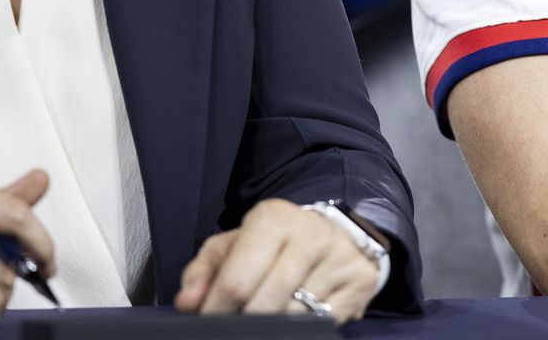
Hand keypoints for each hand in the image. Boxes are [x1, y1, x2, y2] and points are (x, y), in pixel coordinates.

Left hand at [175, 200, 382, 321]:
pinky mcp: (360, 282)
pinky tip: (296, 320)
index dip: (216, 311)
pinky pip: (324, 323)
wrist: (336, 234)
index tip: (207, 323)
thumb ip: (203, 271)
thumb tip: (187, 303)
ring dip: (274, 328)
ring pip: (294, 317)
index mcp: (272, 219)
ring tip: (266, 321)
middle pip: (264, 304)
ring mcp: (339, 259)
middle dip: (243, 325)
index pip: (236, 281)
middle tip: (235, 329)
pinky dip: (304, 329)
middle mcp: (310, 234)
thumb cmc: (275, 244)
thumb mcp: (234, 246)